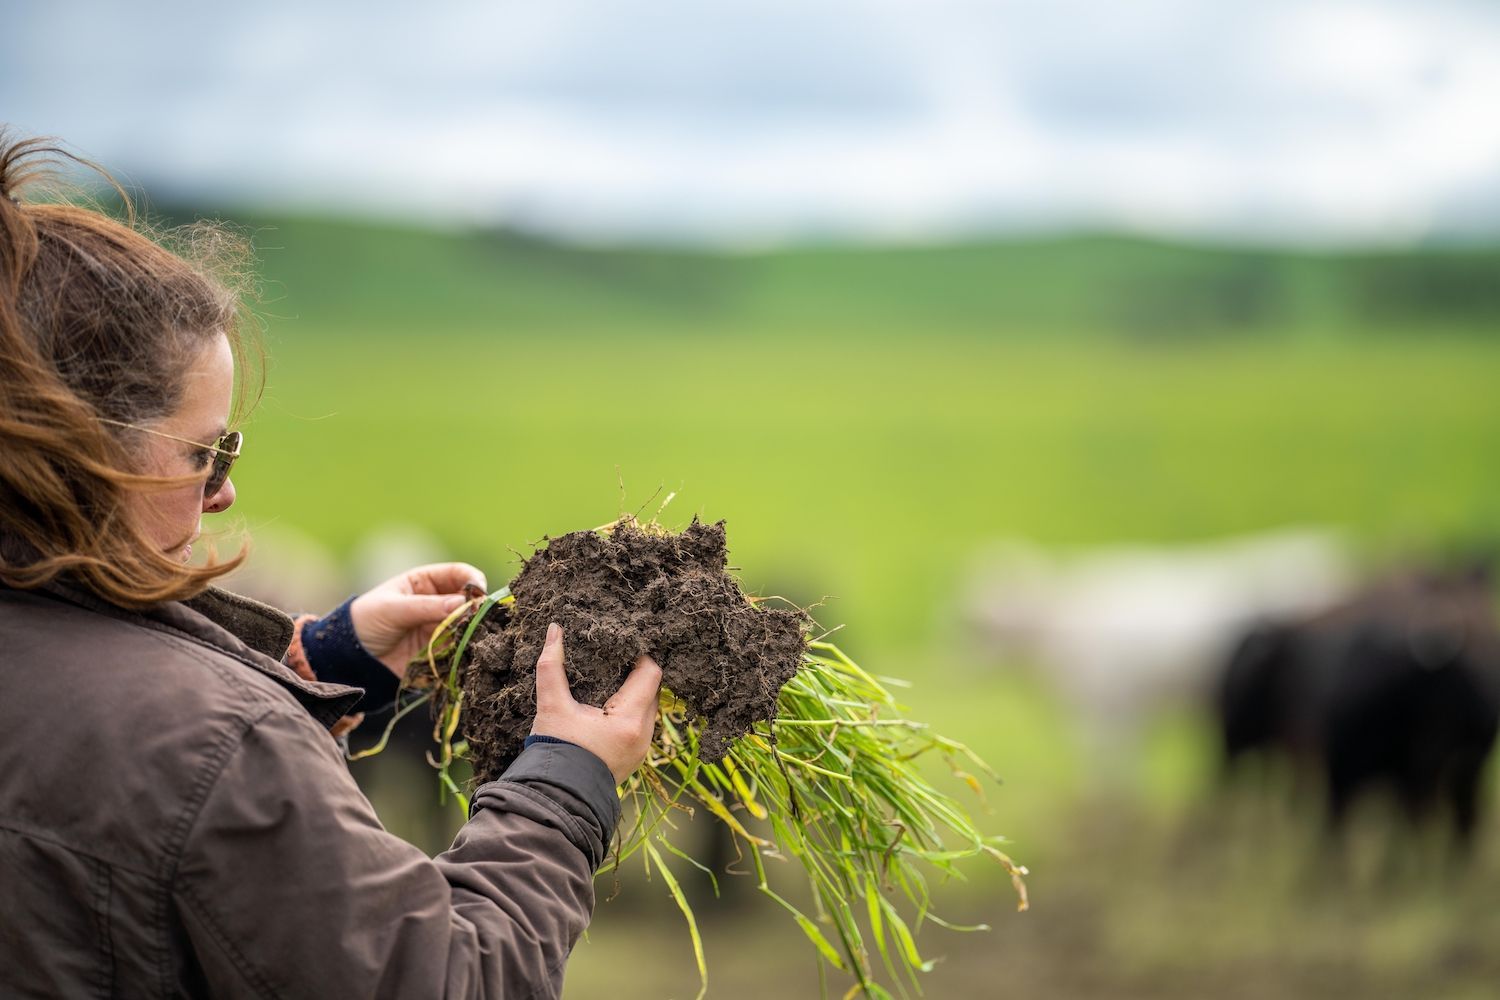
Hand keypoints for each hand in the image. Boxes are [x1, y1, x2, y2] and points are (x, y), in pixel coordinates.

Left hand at [349, 562, 486, 675]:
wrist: (349, 658)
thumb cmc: (366, 622)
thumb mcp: (393, 609)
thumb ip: (426, 606)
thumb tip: (462, 604)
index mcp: (424, 582)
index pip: (458, 573)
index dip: (472, 579)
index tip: (479, 591)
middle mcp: (436, 602)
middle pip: (467, 599)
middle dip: (475, 606)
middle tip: (478, 616)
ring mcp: (439, 626)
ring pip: (467, 623)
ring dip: (473, 628)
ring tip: (472, 634)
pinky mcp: (439, 649)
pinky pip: (459, 646)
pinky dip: (466, 647)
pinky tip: (466, 649)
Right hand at [531, 623, 661, 784]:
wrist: (555, 797)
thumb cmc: (554, 752)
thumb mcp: (552, 706)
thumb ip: (552, 666)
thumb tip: (555, 630)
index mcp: (629, 720)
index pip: (651, 673)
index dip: (639, 654)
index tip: (621, 644)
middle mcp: (643, 735)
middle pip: (652, 689)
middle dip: (636, 672)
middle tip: (614, 657)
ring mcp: (642, 749)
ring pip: (648, 707)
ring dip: (634, 692)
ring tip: (611, 677)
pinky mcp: (635, 757)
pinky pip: (641, 724)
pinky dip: (630, 711)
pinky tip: (608, 704)